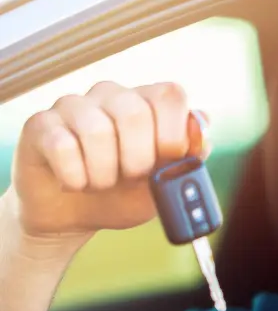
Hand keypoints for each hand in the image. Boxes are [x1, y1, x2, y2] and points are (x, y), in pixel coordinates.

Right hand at [9, 81, 207, 240]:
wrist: (75, 216)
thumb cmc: (123, 194)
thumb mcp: (165, 183)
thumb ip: (189, 156)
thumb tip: (202, 125)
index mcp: (148, 104)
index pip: (171, 94)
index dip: (173, 134)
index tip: (166, 162)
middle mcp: (113, 95)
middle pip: (134, 111)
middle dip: (139, 160)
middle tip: (131, 178)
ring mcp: (75, 106)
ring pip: (97, 131)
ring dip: (104, 174)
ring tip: (101, 184)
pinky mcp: (42, 124)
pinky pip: (63, 147)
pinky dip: (75, 178)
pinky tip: (75, 183)